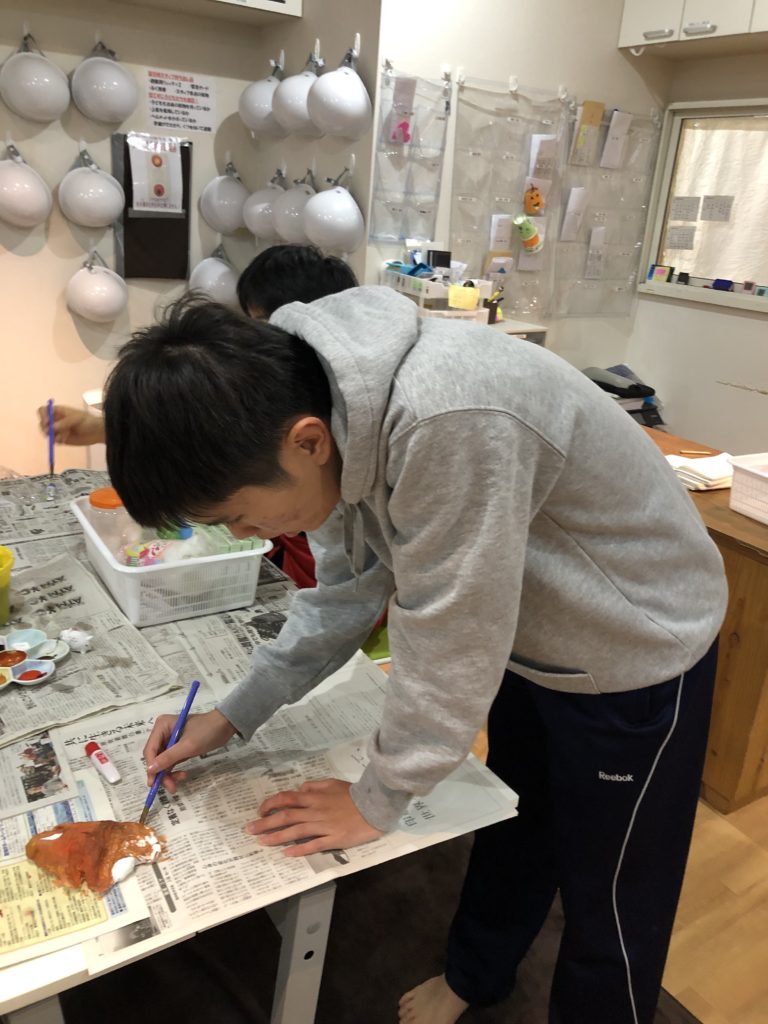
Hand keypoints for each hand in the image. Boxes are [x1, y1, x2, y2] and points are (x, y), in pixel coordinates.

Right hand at [37, 405, 104, 445]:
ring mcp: (58, 430)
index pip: (44, 410)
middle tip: (49, 433)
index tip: (47, 422)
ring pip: (46, 432)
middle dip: (43, 427)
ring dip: (50, 435)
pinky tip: (64, 440)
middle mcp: (56, 420)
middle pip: (42, 422)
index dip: (43, 415)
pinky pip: (53, 440)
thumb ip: (64, 423)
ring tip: (60, 437)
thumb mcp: (76, 419)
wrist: (97, 433)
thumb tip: (51, 428)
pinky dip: (56, 441)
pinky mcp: (61, 439)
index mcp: (58, 411)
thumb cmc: (87, 421)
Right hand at [143, 709, 236, 793]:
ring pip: (162, 762)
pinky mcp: (177, 747)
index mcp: (161, 726)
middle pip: (154, 757)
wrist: (225, 726)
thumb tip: (149, 770)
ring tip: (178, 783)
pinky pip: (170, 761)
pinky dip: (174, 770)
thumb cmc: (207, 732)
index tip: (155, 783)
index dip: (151, 767)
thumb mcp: (188, 746)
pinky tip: (182, 775)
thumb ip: (168, 758)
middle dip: (161, 773)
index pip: (150, 750)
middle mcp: (162, 732)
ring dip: (168, 774)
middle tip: (171, 787)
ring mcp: (169, 740)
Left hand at [246, 779, 384, 854]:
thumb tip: (299, 789)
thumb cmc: (353, 794)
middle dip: (265, 823)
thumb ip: (314, 786)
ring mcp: (323, 826)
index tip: (259, 811)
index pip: (286, 798)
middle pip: (285, 816)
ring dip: (276, 837)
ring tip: (261, 842)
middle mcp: (315, 811)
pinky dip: (299, 849)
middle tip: (249, 830)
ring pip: (295, 831)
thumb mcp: (333, 783)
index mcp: (314, 797)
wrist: (374, 805)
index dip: (270, 804)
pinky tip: (286, 853)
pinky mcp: (333, 839)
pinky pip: (313, 845)